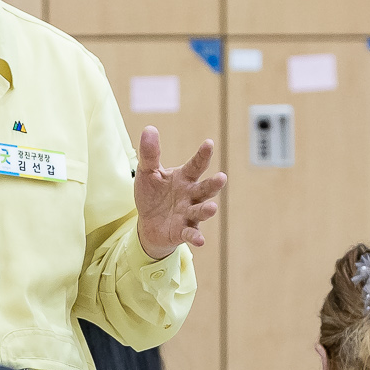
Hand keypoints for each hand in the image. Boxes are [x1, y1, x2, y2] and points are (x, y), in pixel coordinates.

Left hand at [133, 128, 223, 258]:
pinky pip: (191, 233)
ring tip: (212, 208)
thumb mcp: (147, 172)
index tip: (208, 144)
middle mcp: (191, 195)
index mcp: (184, 178)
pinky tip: (200, 240)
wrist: (148, 223)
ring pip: (201, 210)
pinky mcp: (183, 231)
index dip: (203, 155)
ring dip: (207, 210)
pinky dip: (195, 236)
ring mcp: (189, 214)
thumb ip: (150, 153)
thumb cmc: (152, 194)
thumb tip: (149, 128)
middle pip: (205, 188)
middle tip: (222, 177)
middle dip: (213, 184)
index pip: (196, 165)